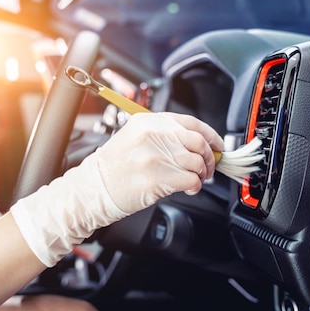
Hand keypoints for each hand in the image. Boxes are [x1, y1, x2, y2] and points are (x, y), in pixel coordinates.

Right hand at [10, 112, 223, 266]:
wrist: (92, 188)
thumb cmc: (113, 166)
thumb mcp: (135, 137)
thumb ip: (163, 134)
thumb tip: (196, 143)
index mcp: (148, 122)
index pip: (190, 123)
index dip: (210, 135)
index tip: (217, 145)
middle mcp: (153, 136)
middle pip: (198, 142)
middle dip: (210, 156)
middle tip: (209, 167)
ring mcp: (155, 157)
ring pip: (197, 162)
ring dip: (203, 173)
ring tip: (197, 179)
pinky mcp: (157, 179)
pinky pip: (190, 180)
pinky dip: (195, 186)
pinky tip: (189, 188)